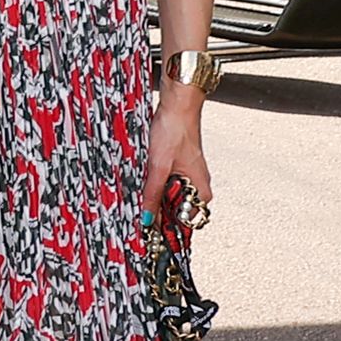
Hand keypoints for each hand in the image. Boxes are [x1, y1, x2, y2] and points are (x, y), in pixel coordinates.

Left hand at [141, 84, 212, 217]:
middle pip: (177, 209)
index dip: (171, 229)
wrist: (177, 104)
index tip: (153, 235)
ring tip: (140, 197)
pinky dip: (154, 184)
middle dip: (159, 212)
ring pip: (169, 195)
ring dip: (155, 197)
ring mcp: (186, 173)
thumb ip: (153, 194)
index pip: (188, 220)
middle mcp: (196, 183)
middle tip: (140, 216)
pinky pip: (165, 181)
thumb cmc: (175, 131)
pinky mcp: (176, 163)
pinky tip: (142, 182)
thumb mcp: (159, 167)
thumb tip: (147, 219)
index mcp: (200, 188)